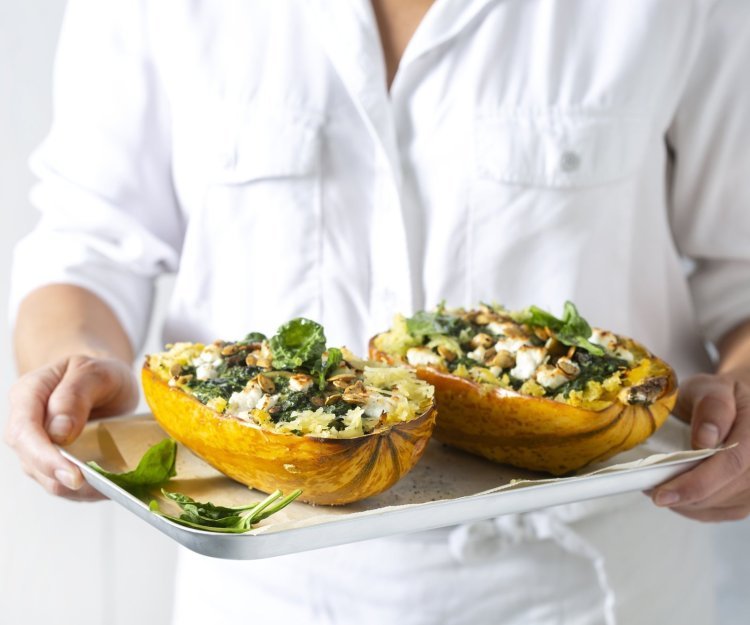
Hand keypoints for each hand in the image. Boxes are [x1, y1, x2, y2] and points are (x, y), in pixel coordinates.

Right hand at [5, 355, 138, 500]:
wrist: (103, 381)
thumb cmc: (98, 374)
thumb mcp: (96, 371)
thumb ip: (75, 394)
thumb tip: (59, 431)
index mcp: (29, 393)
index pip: (24, 431)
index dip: (45, 456)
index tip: (73, 473)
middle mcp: (26, 423)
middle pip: (31, 461)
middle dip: (63, 478)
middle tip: (99, 486)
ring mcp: (37, 447)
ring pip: (47, 479)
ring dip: (78, 488)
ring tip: (111, 486)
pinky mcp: (53, 463)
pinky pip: (65, 483)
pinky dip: (86, 489)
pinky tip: (109, 485)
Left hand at [651, 371, 749, 520]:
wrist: (732, 406)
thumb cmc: (718, 396)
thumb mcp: (710, 388)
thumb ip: (712, 407)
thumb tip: (705, 439)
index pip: (731, 463)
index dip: (697, 483)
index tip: (662, 493)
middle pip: (726, 490)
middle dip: (685, 495)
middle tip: (651, 492)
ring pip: (722, 505)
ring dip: (687, 503)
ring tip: (659, 490)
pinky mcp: (747, 497)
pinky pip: (721, 511)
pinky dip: (694, 508)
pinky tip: (677, 497)